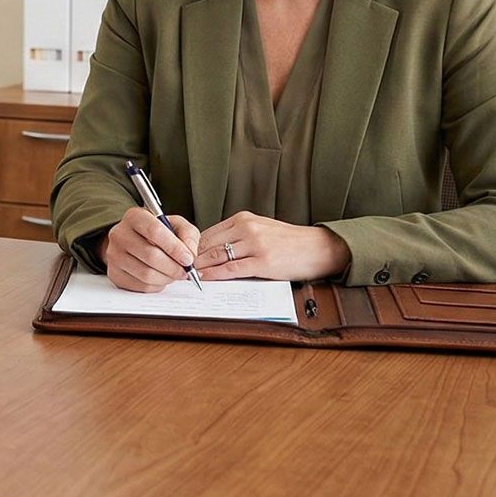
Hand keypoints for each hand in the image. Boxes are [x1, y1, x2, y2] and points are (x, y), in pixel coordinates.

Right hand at [100, 208, 200, 292]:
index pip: (154, 231)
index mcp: (134, 216)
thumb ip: (188, 235)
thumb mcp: (176, 225)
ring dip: (167, 278)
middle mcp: (119, 234)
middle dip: (174, 267)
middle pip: (151, 255)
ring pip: (146, 274)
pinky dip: (157, 285)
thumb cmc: (158, 234)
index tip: (188, 259)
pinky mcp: (115, 274)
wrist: (134, 242)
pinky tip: (161, 277)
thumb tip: (190, 255)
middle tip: (185, 271)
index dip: (174, 247)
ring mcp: (114, 255)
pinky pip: (141, 286)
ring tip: (173, 273)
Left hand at [195, 211, 351, 281]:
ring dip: (200, 266)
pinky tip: (206, 278)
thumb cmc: (290, 241)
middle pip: (209, 243)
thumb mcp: (261, 228)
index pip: (209, 232)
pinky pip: (232, 269)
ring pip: (218, 256)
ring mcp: (255, 244)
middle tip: (177, 266)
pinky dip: (215, 274)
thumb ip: (238, 235)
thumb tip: (214, 247)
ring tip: (187, 274)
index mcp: (244, 218)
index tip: (181, 255)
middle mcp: (247, 228)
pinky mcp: (263, 262)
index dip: (192, 246)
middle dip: (191, 257)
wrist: (318, 247)